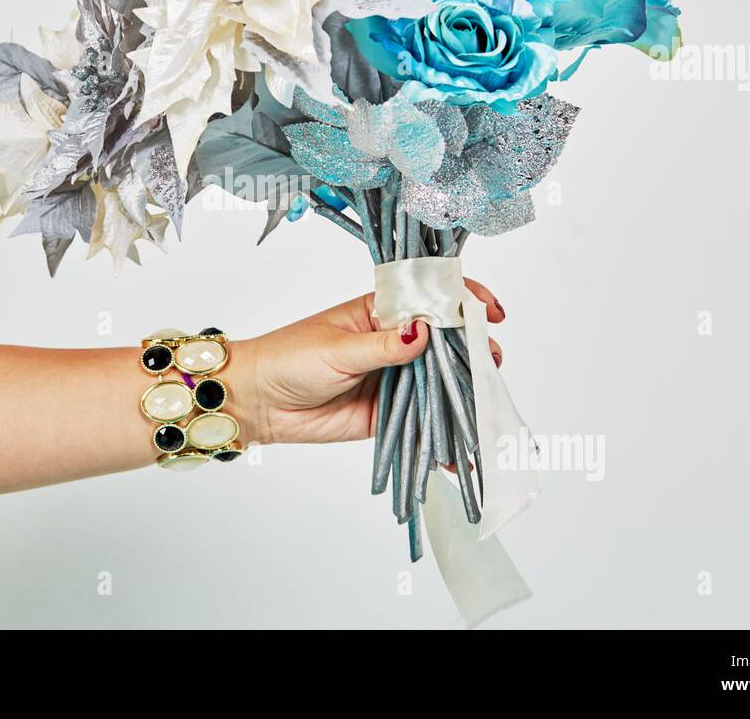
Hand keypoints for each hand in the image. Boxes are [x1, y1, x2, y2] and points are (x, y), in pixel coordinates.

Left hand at [229, 278, 504, 445]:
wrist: (259, 402)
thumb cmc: (289, 359)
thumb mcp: (338, 348)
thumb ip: (383, 345)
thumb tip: (425, 331)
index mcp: (382, 311)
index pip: (432, 299)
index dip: (464, 301)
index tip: (491, 312)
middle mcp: (395, 342)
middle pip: (446, 345)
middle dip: (474, 353)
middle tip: (491, 364)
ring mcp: (395, 378)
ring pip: (440, 384)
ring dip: (465, 395)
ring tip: (487, 405)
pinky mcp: (389, 414)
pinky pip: (423, 421)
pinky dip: (443, 436)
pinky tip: (461, 450)